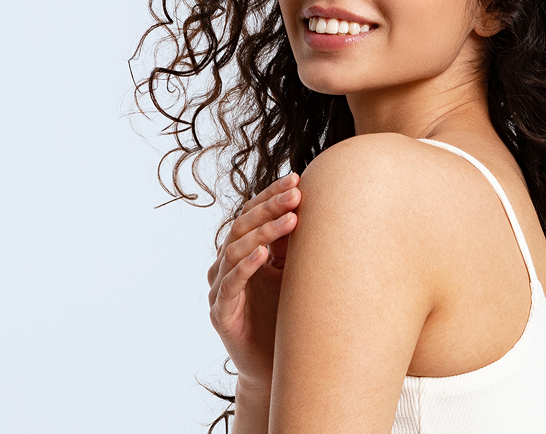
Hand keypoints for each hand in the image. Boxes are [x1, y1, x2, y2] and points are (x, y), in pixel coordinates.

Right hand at [207, 173, 300, 392]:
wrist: (278, 367)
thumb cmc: (287, 316)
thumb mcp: (294, 273)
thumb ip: (297, 245)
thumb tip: (323, 207)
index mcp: (242, 251)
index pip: (252, 213)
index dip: (271, 195)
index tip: (297, 178)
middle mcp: (226, 266)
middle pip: (243, 225)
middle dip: (270, 206)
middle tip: (296, 192)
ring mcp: (221, 289)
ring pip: (235, 250)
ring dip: (263, 231)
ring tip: (290, 219)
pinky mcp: (222, 314)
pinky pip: (231, 284)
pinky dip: (246, 266)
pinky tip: (264, 254)